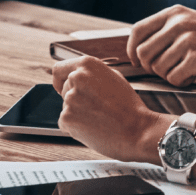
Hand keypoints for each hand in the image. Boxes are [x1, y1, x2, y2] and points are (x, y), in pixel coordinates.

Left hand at [52, 56, 167, 162]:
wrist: (137, 130)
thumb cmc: (128, 106)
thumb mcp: (113, 77)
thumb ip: (92, 74)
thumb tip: (76, 76)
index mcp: (87, 64)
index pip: (58, 69)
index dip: (61, 79)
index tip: (63, 87)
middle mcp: (76, 77)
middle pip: (63, 89)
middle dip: (75, 98)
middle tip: (95, 107)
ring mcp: (70, 97)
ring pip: (66, 106)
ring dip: (77, 113)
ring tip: (98, 117)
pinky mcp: (67, 117)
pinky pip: (64, 123)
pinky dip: (75, 127)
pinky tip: (93, 127)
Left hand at [127, 5, 195, 86]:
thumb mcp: (190, 22)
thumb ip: (166, 29)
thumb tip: (137, 48)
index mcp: (174, 13)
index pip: (137, 30)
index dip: (132, 49)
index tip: (137, 61)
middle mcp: (178, 23)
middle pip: (143, 53)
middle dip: (151, 67)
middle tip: (167, 70)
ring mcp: (187, 40)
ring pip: (157, 68)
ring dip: (168, 75)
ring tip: (185, 71)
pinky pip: (173, 78)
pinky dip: (181, 82)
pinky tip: (193, 76)